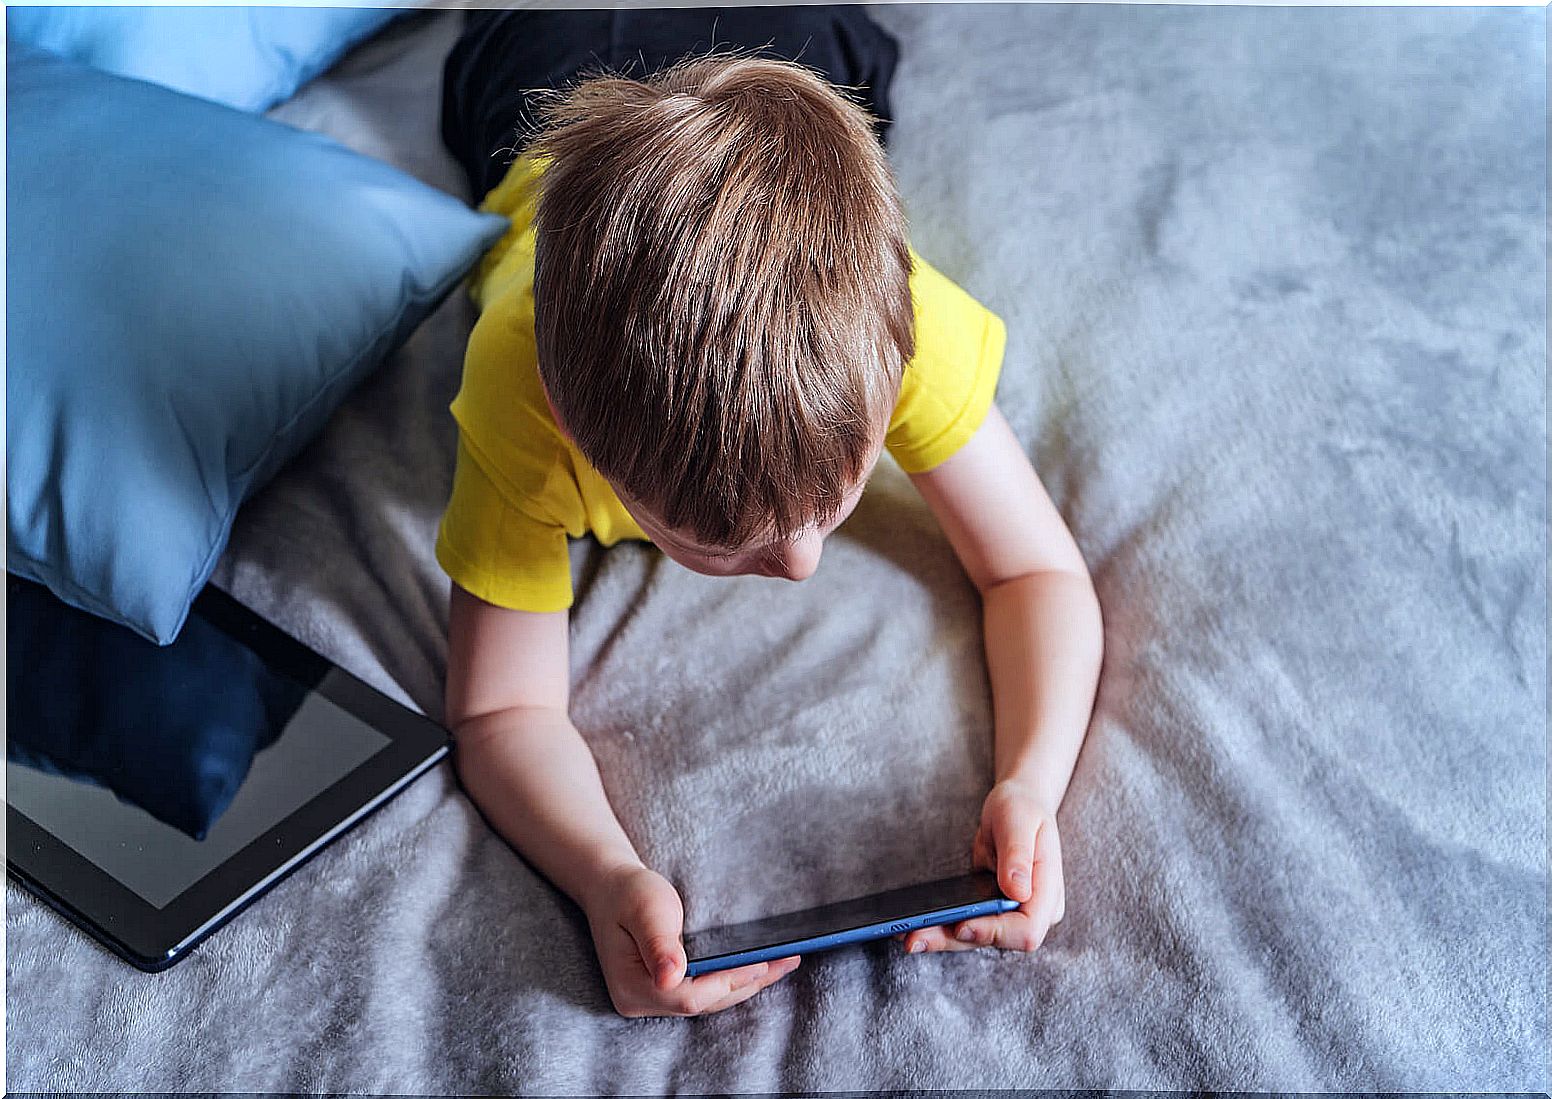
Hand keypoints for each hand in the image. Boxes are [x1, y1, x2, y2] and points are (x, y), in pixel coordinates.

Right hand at [583, 864, 800, 1016]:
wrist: (610, 887)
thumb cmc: (628, 893)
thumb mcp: (646, 909)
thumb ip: (659, 943)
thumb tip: (670, 978)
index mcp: (633, 987)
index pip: (690, 997)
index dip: (728, 982)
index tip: (762, 963)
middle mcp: (641, 1002)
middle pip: (705, 1003)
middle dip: (747, 982)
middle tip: (788, 960)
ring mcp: (653, 1000)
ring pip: (709, 1000)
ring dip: (746, 982)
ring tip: (784, 962)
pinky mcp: (665, 991)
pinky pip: (704, 991)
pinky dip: (731, 979)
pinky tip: (757, 966)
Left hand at [897, 778, 1065, 954]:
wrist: (1019, 807)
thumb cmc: (1022, 809)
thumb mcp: (1019, 821)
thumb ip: (1018, 854)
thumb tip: (1016, 891)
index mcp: (1048, 893)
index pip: (1027, 930)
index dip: (994, 933)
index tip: (962, 924)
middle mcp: (1034, 911)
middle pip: (997, 941)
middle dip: (956, 940)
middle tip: (915, 938)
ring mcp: (1013, 914)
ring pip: (978, 937)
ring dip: (943, 938)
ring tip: (908, 936)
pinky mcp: (993, 911)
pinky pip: (970, 924)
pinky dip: (944, 926)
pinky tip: (919, 925)